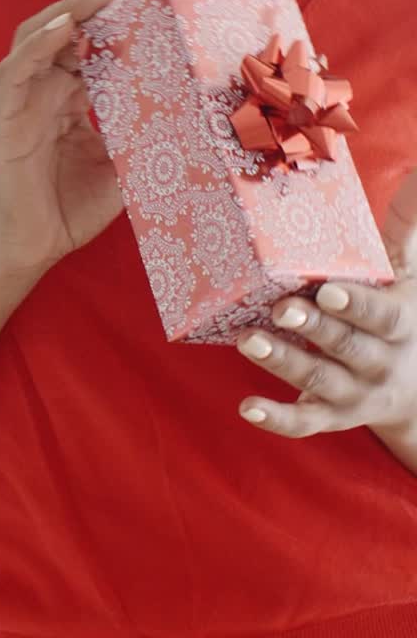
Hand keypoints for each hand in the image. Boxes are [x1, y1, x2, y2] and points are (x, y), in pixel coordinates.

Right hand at [0, 0, 126, 282]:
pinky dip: (38, 44)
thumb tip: (188, 126)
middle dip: (89, 10)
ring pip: (34, 40)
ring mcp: (19, 103)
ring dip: (65, 14)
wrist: (26, 249)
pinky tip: (64, 26)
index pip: (84, 53)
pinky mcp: (5, 117)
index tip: (144, 10)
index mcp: (64, 104)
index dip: (109, 29)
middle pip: (59, 35)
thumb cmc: (65, 212)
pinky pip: (15, 69)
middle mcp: (40, 95)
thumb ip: (140, 143)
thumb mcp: (119, 172)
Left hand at [235, 166, 416, 439]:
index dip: (356, 304)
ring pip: (320, 380)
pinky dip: (278, 417)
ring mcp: (355, 393)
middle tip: (280, 308)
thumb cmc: (401, 310)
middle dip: (315, 328)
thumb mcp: (412, 272)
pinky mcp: (330, 414)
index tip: (328, 289)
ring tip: (248, 341)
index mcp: (398, 322)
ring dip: (284, 363)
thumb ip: (410, 224)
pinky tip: (247, 407)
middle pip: (348, 347)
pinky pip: (304, 422)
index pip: (380, 314)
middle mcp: (379, 360)